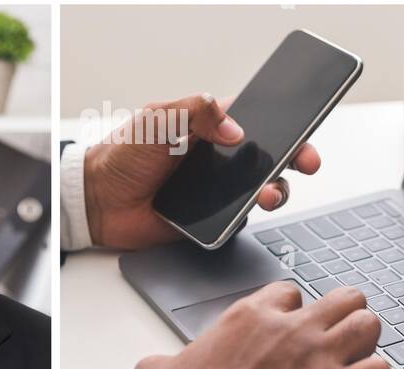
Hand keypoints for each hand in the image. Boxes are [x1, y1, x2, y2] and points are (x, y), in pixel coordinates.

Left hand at [84, 93, 320, 250]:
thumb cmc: (123, 154)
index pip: (259, 121)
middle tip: (303, 164)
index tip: (305, 129)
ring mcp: (213, 192)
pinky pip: (231, 222)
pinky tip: (243, 216)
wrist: (97, 200)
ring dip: (271, 192)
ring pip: (256, 192)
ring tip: (267, 195)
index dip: (286, 124)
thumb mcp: (159, 116)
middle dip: (292, 160)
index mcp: (211, 127)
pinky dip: (242, 221)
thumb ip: (198, 110)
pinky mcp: (203, 221)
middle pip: (268, 158)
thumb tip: (235, 130)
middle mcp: (218, 159)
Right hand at [134, 282, 389, 368]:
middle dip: (341, 318)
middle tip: (330, 341)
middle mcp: (291, 329)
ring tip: (348, 362)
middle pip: (344, 298)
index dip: (292, 313)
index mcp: (250, 317)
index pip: (290, 292)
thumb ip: (160, 362)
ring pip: (368, 325)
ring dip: (362, 343)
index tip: (285, 333)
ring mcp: (318, 358)